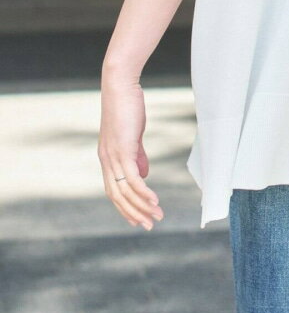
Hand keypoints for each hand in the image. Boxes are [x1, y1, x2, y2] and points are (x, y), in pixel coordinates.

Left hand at [98, 69, 163, 229]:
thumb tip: (143, 174)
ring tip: (157, 216)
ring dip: (142, 207)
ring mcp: (113, 157)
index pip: (114, 191)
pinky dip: (143, 192)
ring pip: (126, 191)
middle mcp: (107, 161)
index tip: (140, 218)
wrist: (120, 86)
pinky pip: (133, 178)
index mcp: (108, 158)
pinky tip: (154, 201)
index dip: (126, 207)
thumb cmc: (127, 107)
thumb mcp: (133, 135)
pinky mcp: (122, 150)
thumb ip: (137, 155)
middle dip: (133, 213)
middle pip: (118, 196)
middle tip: (149, 225)